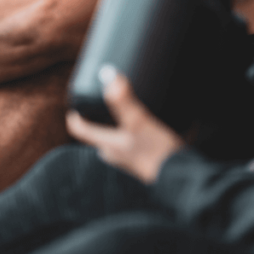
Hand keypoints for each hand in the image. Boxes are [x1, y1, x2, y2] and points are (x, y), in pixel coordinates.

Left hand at [67, 69, 184, 183]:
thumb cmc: (157, 151)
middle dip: (96, 121)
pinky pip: (129, 146)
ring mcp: (128, 161)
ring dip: (114, 128)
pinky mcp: (142, 162)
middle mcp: (114, 155)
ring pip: (114, 141)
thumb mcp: (138, 120)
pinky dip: (129, 135)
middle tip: (99, 107)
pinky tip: (141, 129)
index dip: (75, 118)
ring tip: (121, 114)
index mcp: (108, 145)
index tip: (73, 109)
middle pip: (97, 136)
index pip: (81, 131)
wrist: (180, 176)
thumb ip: (123, 100)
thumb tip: (110, 77)